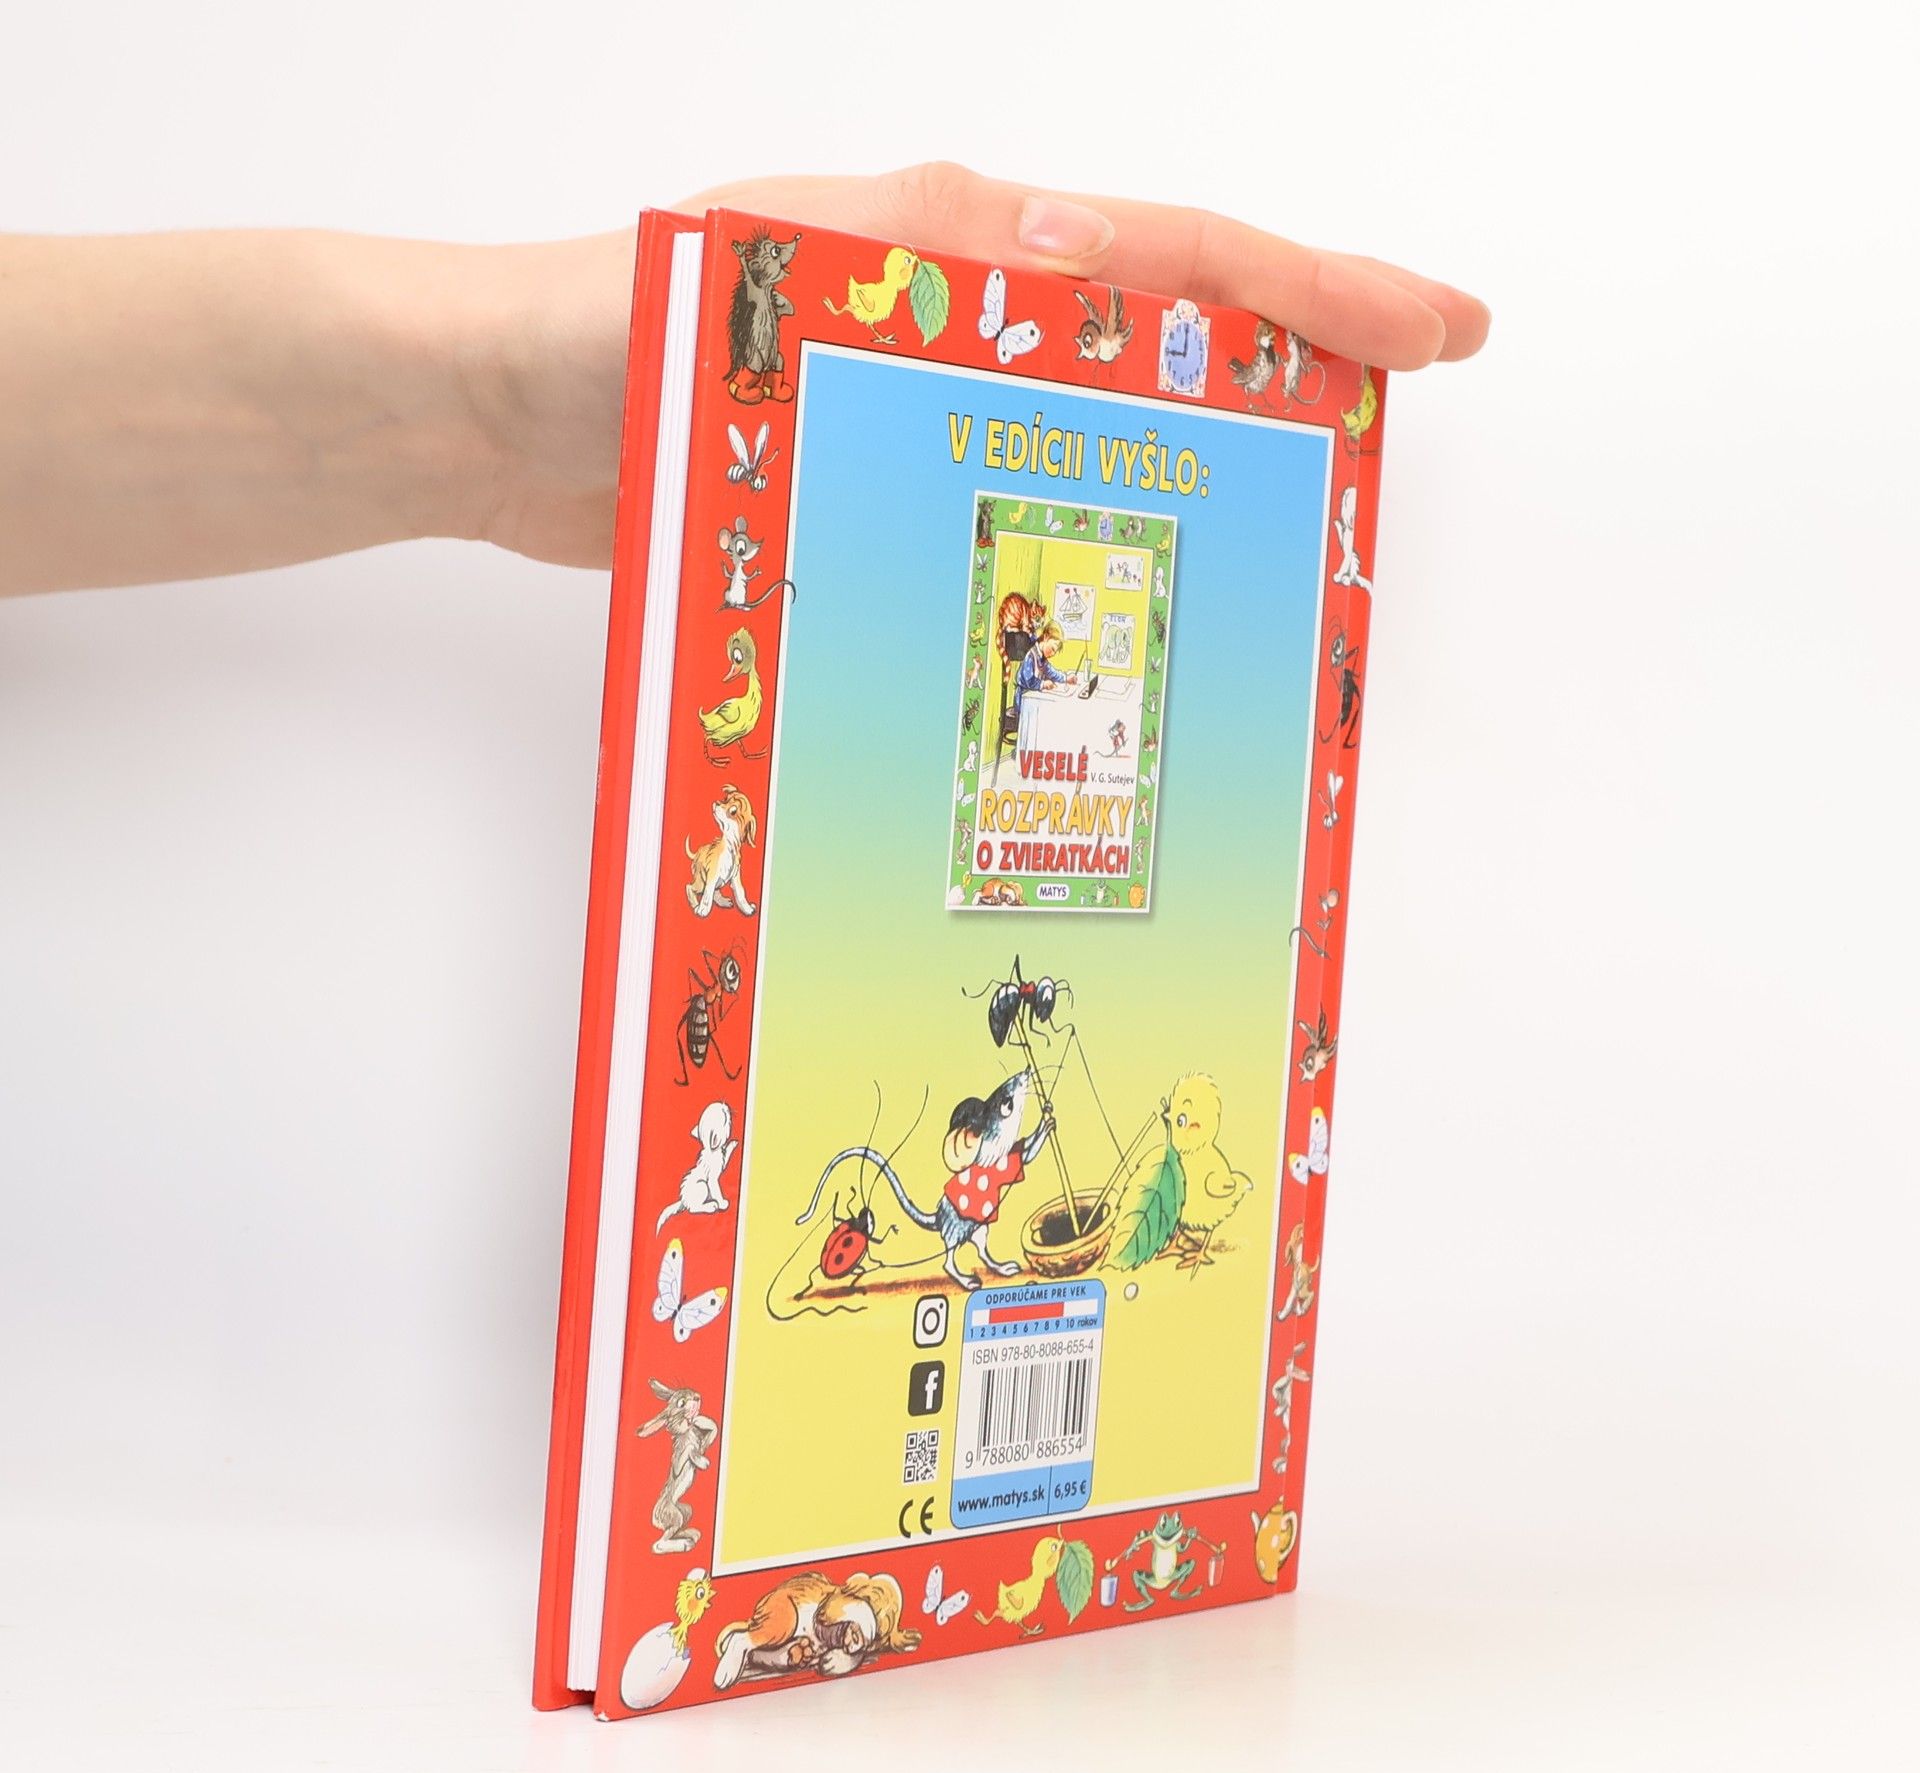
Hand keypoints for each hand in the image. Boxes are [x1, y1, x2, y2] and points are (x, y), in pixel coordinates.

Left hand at [471, 163, 1487, 568]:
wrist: (504, 419)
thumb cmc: (613, 335)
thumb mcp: (769, 268)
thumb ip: (918, 253)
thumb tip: (1088, 245)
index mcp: (960, 244)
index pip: (1174, 257)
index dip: (1313, 290)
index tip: (1430, 322)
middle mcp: (965, 311)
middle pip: (1171, 324)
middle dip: (1303, 349)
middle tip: (1410, 391)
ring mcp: (933, 392)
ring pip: (1110, 410)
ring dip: (1212, 441)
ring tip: (1308, 494)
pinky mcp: (888, 471)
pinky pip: (1023, 483)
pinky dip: (1093, 511)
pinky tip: (1128, 572)